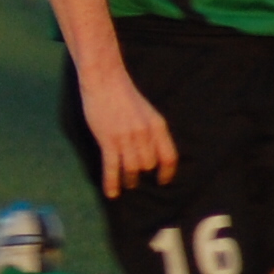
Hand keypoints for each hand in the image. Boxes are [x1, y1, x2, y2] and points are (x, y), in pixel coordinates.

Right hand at [79, 68, 176, 198]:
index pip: (169, 157)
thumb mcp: (145, 111)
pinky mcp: (108, 140)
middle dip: (142, 174)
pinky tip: (111, 193)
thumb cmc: (123, 94)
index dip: (167, 173)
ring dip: (130, 180)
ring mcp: (126, 138)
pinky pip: (112, 167)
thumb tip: (150, 152)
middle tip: (136, 179)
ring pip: (132, 169)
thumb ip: (149, 130)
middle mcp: (145, 134)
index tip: (163, 181)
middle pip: (148, 165)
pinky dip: (112, 182)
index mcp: (157, 126)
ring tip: (127, 185)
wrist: (105, 80)